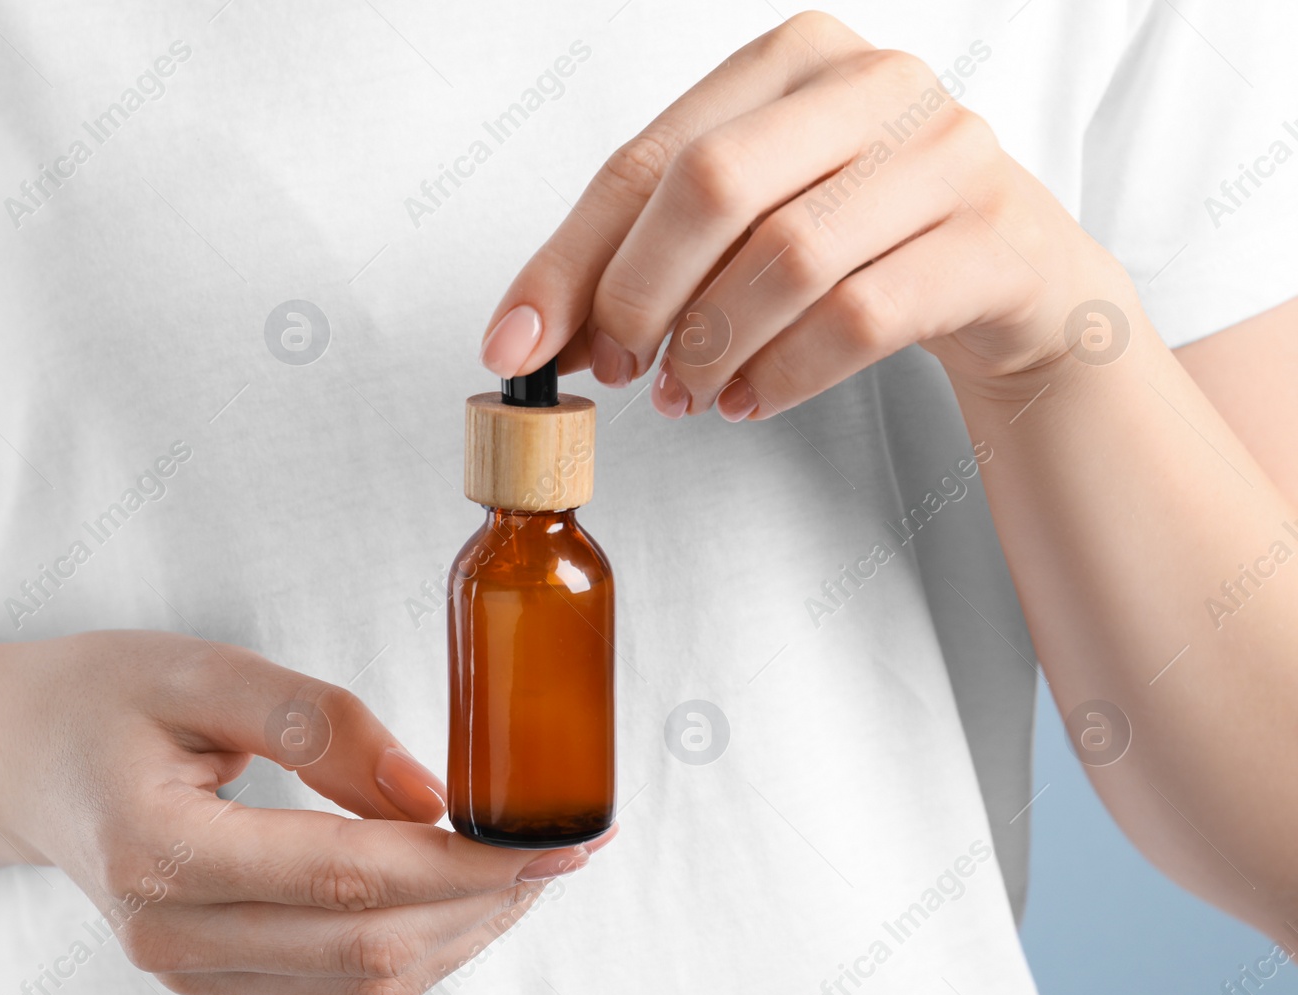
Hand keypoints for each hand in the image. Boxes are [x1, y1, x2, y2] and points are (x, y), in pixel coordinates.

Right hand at [0, 630, 611, 994]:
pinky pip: (337, 985)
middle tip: (558, 849)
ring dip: (460, 933)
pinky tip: (457, 894)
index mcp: (159, 850)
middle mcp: (170, 932)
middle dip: (483, 904)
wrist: (19, 758)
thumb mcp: (201, 671)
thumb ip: (316, 724)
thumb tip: (427, 792)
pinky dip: (415, 946)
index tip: (550, 840)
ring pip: (364, 984)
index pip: (348, 877)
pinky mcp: (212, 972)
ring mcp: (189, 966)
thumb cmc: (100, 697)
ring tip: (520, 869)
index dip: (464, 865)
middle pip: (370, 948)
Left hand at [479, 11, 1136, 418]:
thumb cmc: (861, 241)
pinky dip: (785, 374)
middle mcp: (871, 82)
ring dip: (713, 347)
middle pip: (714, 186)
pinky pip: (862, 316)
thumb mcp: (751, 225)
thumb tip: (535, 335)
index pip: (647, 158)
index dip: (569, 259)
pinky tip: (748, 401)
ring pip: (789, 255)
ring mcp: (945, 152)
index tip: (515, 346)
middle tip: (617, 370)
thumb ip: (648, 258)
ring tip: (684, 398)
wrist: (1013, 275)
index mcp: (790, 60)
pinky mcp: (993, 236)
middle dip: (642, 295)